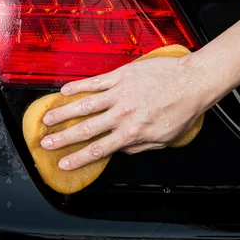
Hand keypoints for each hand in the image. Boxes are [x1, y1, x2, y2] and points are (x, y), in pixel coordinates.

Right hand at [40, 55, 212, 169]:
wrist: (194, 82)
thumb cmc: (182, 109)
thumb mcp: (164, 139)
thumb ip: (138, 147)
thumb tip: (119, 151)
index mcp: (132, 132)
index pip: (99, 149)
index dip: (77, 158)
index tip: (63, 163)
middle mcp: (122, 114)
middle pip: (85, 129)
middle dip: (62, 138)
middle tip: (46, 142)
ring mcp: (120, 93)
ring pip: (85, 105)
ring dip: (63, 112)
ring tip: (47, 118)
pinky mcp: (121, 76)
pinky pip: (95, 82)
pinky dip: (78, 86)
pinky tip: (64, 91)